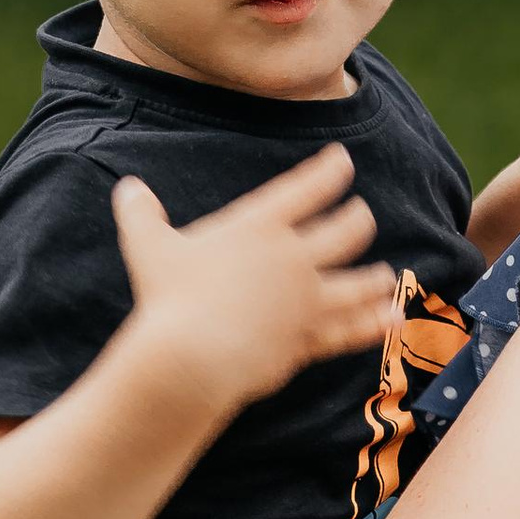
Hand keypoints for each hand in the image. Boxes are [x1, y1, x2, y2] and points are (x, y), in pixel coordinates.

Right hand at [111, 143, 395, 414]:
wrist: (191, 357)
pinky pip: (350, 331)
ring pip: (358, 283)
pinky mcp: (308, 340)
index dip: (330, 171)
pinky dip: (373, 325)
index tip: (343, 161)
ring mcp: (307, 301)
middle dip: (358, 220)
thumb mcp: (147, 246)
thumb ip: (140, 214)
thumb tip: (127, 187)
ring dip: (373, 278)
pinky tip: (392, 319)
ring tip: (385, 275)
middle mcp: (294, 258)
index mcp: (260, 227)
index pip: (306, 189)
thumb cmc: (167, 298)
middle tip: (362, 215)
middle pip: (346, 231)